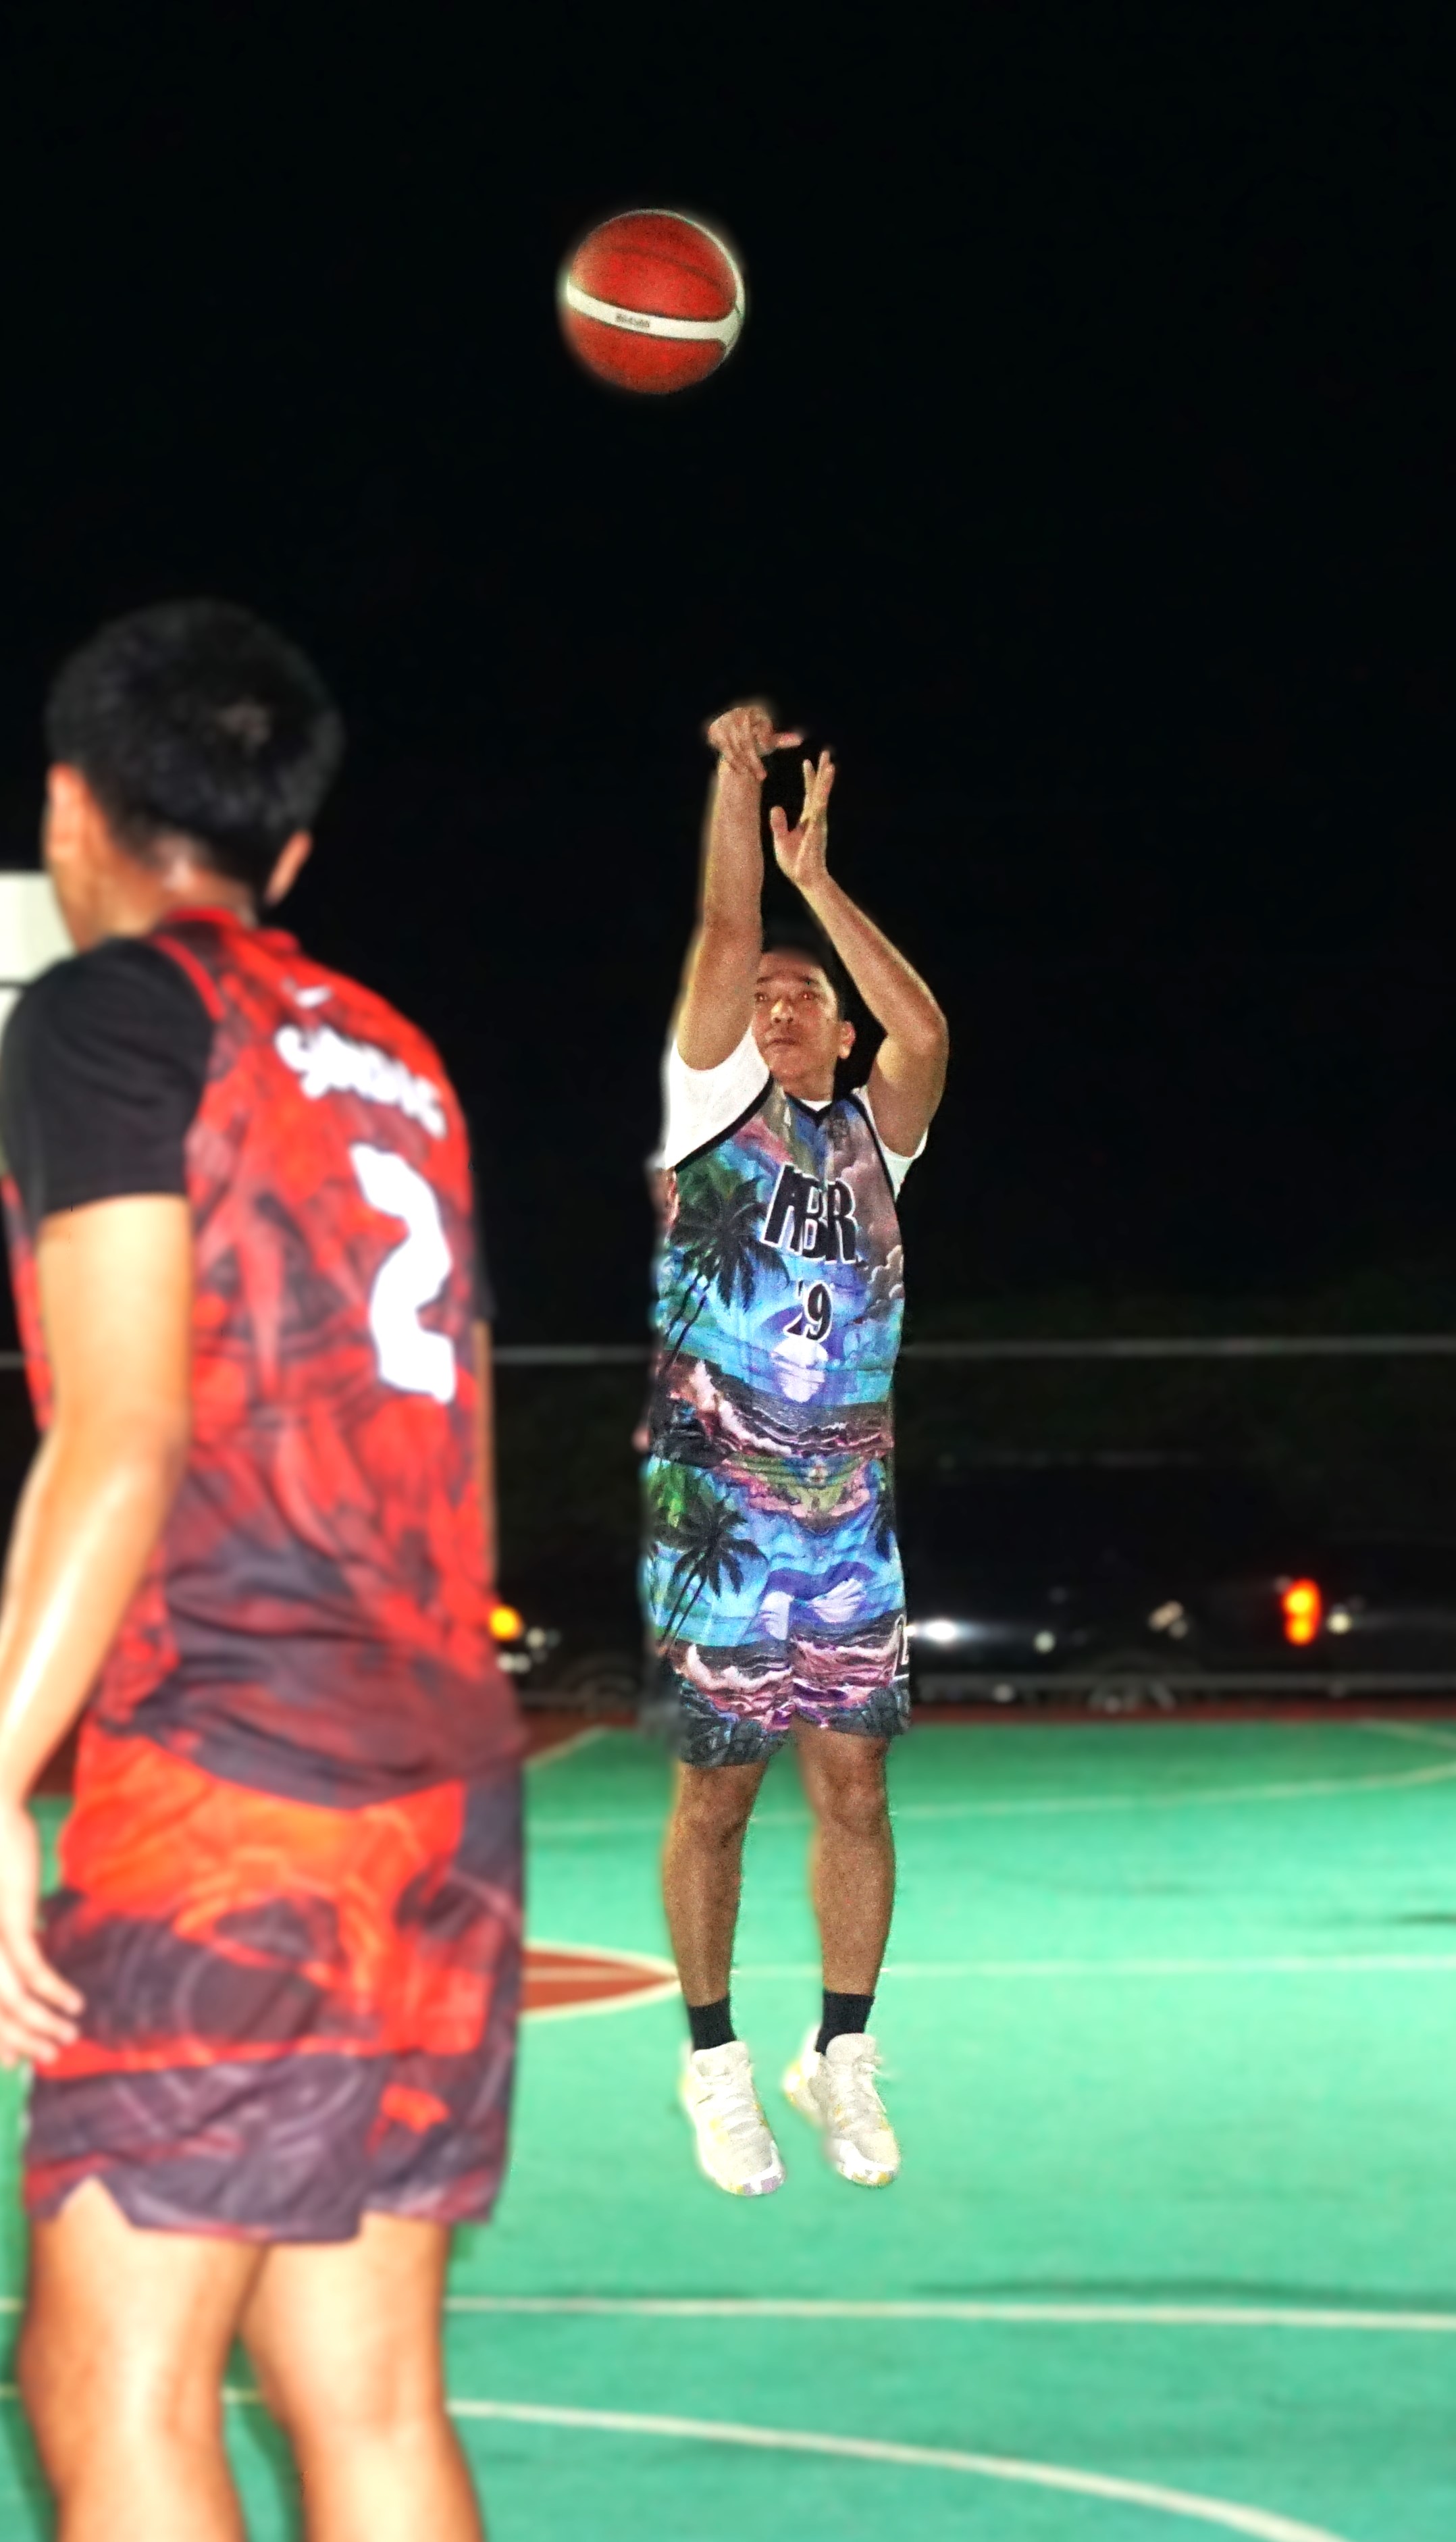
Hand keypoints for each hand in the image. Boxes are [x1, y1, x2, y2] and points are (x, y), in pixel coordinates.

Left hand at [0, 1794, 81, 2067]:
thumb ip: (12, 1924)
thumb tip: (36, 1939)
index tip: (15, 2061)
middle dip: (19, 2043)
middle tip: (48, 2058)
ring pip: (8, 2001)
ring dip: (42, 2026)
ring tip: (68, 2037)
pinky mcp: (8, 1919)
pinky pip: (32, 1970)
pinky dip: (54, 1992)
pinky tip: (74, 2004)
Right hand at [705, 703, 802, 782]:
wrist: (734, 734)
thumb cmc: (758, 737)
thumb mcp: (770, 740)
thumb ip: (783, 740)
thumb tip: (800, 740)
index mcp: (756, 711)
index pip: (760, 724)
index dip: (764, 735)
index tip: (768, 747)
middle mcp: (739, 713)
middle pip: (747, 740)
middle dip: (754, 760)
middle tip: (762, 776)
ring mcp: (725, 720)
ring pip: (736, 746)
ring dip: (745, 764)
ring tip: (753, 776)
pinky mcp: (714, 729)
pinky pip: (725, 749)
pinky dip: (733, 761)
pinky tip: (741, 771)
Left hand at [770, 749, 835, 890]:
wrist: (805, 880)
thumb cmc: (794, 862)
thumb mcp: (781, 839)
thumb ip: (779, 823)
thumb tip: (775, 807)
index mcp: (807, 819)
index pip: (809, 794)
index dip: (809, 778)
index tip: (807, 762)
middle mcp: (815, 819)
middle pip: (819, 790)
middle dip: (822, 772)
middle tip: (826, 754)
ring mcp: (818, 825)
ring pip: (822, 799)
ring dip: (825, 783)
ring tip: (830, 766)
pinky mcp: (816, 834)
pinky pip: (818, 816)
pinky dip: (820, 804)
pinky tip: (821, 793)